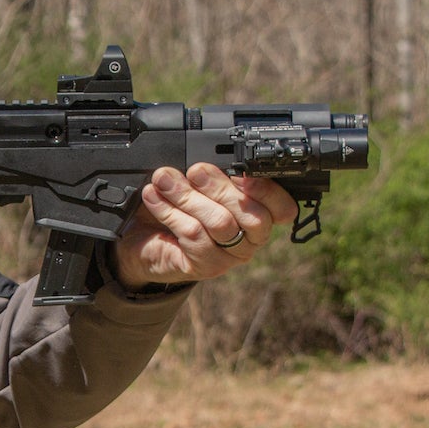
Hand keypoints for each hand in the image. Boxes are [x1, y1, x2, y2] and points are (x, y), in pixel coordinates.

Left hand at [111, 164, 298, 290]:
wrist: (145, 237)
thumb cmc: (180, 205)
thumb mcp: (199, 183)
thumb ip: (211, 172)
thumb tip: (206, 160)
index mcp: (260, 213)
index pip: (283, 208)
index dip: (268, 191)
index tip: (242, 173)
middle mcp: (251, 239)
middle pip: (252, 216)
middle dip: (221, 188)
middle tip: (195, 170)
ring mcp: (229, 257)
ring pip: (220, 224)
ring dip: (189, 196)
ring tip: (165, 179)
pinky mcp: (204, 267)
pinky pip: (193, 236)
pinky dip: (170, 211)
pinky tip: (154, 197)